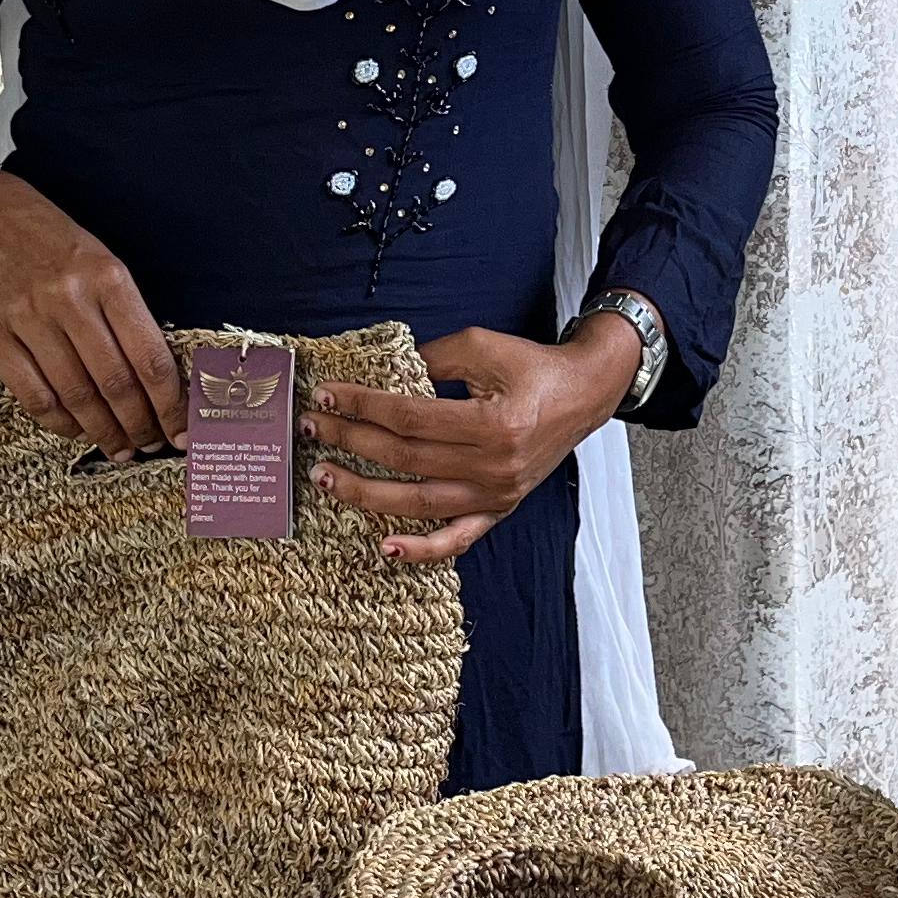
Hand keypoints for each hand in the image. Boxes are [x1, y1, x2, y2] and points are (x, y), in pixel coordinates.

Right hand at [0, 158, 182, 455]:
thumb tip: (156, 379)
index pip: (149, 356)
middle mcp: (68, 299)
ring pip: (76, 396)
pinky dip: (60, 422)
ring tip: (120, 447)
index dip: (170, 403)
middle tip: (151, 444)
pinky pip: (33, 396)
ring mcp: (27, 319)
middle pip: (115, 383)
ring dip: (103, 431)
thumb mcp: (101, 260)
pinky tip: (76, 429)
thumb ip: (125, 313)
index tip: (182, 429)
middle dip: (139, 425)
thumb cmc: (51, 242)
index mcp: (107, 278)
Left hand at [305, 321, 641, 563]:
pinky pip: (457, 539)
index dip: (363, 406)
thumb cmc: (532, 368)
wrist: (584, 394)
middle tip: (313, 429)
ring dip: (365, 493)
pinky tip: (385, 548)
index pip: (410, 418)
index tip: (329, 395)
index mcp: (493, 422)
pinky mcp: (499, 509)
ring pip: (419, 503)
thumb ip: (431, 360)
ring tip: (325, 479)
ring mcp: (497, 494)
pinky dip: (422, 550)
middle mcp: (495, 465)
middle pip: (406, 459)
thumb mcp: (482, 347)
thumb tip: (379, 377)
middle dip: (352, 441)